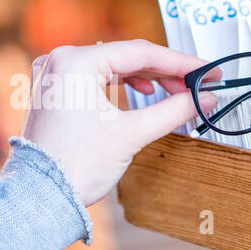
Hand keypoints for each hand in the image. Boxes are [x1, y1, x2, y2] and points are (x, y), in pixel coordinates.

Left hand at [21, 39, 217, 205]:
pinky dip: (126, 84)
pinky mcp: (58, 90)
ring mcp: (57, 75)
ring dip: (150, 77)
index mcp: (75, 62)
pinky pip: (100, 77)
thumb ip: (174, 110)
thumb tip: (204, 98)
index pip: (142, 53)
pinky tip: (145, 92)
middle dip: (168, 71)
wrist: (41, 196)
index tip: (208, 72)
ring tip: (178, 92)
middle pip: (129, 56)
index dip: (182, 63)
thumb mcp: (133, 134)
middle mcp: (62, 61)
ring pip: (116, 65)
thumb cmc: (74, 166)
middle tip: (199, 84)